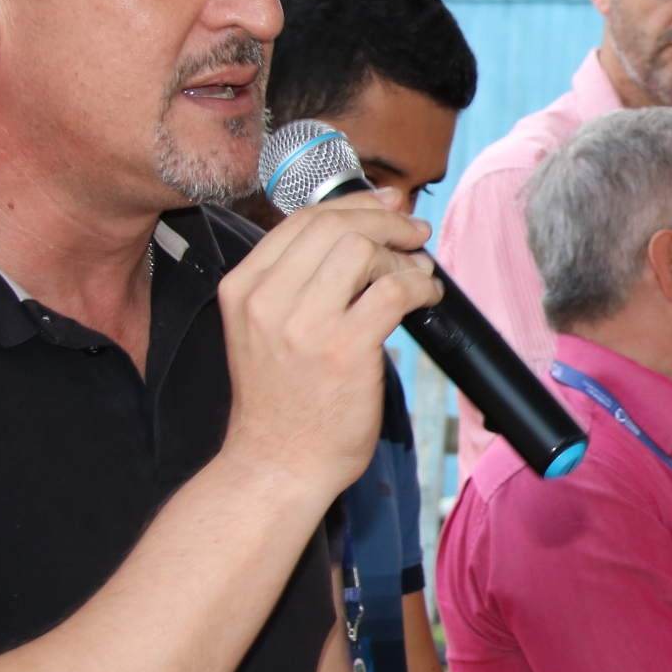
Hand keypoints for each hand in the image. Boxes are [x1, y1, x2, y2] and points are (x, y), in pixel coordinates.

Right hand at [217, 197, 439, 503]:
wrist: (276, 466)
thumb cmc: (282, 404)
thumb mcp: (265, 331)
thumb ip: (298, 283)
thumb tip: (359, 231)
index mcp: (243, 288)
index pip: (301, 221)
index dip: (354, 205)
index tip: (386, 206)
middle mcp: (266, 300)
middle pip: (335, 226)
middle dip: (386, 222)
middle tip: (414, 234)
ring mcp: (303, 325)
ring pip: (364, 250)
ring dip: (403, 256)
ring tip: (419, 273)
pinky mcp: (344, 350)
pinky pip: (394, 291)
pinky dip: (420, 287)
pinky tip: (427, 299)